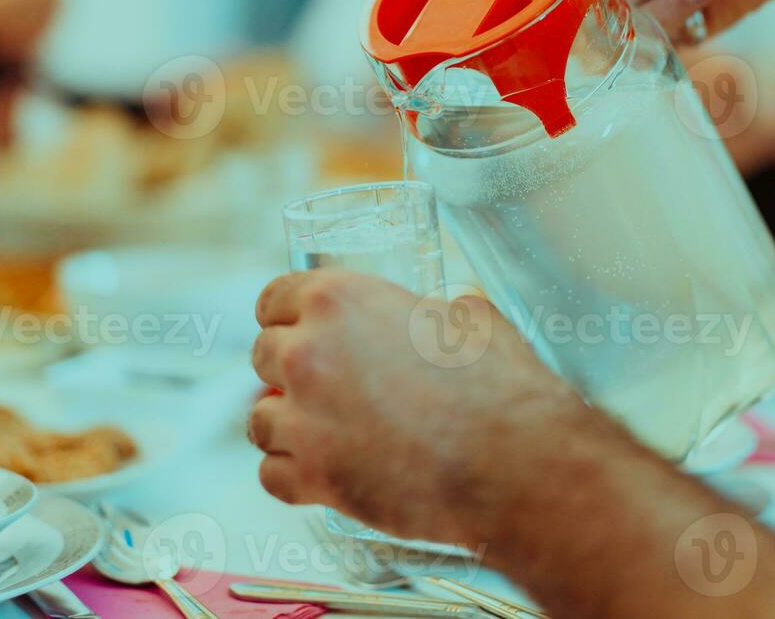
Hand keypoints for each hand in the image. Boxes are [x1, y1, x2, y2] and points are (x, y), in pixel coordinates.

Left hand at [248, 271, 594, 545]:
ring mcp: (305, 419)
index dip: (286, 315)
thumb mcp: (472, 321)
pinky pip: (272, 475)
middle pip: (264, 356)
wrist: (514, 463)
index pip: (274, 298)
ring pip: (260, 418)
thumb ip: (443, 309)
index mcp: (340, 300)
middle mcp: (308, 353)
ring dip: (288, 425)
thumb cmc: (500, 387)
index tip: (294, 329)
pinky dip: (294, 477)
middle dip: (289, 370)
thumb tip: (455, 307)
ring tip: (325, 434)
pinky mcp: (313, 477)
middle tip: (324, 386)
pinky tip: (323, 474)